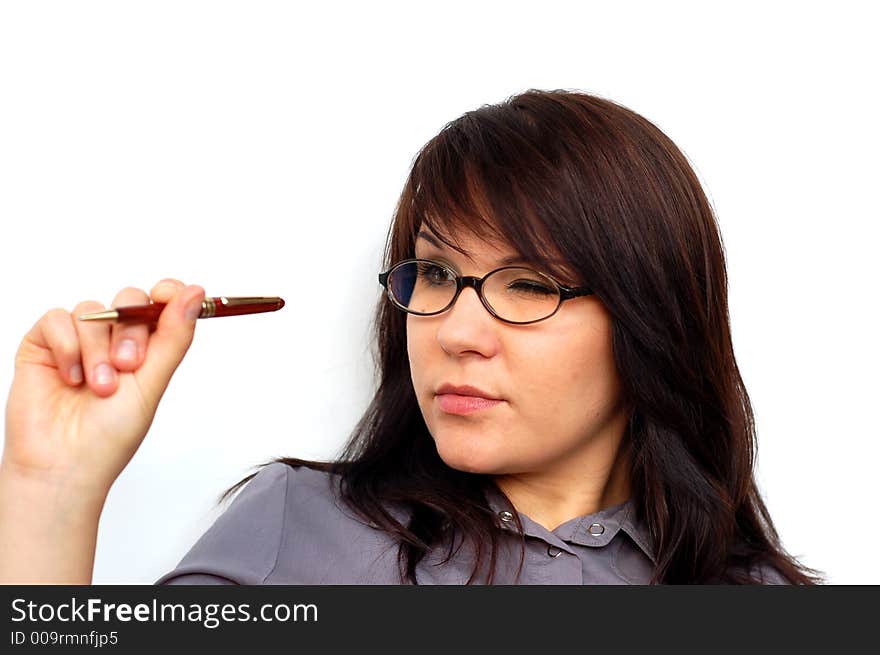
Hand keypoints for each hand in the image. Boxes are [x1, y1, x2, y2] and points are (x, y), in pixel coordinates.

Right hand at [2, 279, 204, 495]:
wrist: (64, 463)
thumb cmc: (110, 435)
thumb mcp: (153, 382)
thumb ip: (174, 336)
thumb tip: (196, 293)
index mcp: (147, 349)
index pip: (160, 303)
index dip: (167, 292)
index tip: (167, 295)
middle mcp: (113, 341)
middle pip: (129, 300)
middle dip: (131, 332)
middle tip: (128, 366)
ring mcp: (79, 341)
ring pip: (93, 310)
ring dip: (97, 349)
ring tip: (97, 386)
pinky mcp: (44, 345)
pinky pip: (57, 319)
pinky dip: (67, 347)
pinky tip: (70, 378)